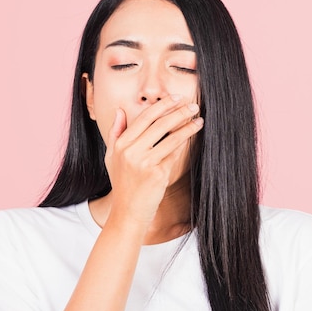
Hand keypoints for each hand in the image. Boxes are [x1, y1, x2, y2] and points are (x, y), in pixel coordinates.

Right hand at [103, 95, 202, 224]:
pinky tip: (193, 136)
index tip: (175, 98)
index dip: (162, 105)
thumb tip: (120, 110)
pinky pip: (175, 154)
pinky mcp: (157, 174)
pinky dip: (185, 143)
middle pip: (160, 124)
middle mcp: (131, 151)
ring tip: (199, 120)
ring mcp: (144, 162)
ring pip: (171, 137)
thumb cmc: (123, 183)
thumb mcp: (112, 157)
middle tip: (193, 106)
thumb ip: (116, 132)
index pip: (144, 117)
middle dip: (179, 112)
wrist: (128, 212)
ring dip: (188, 126)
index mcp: (120, 144)